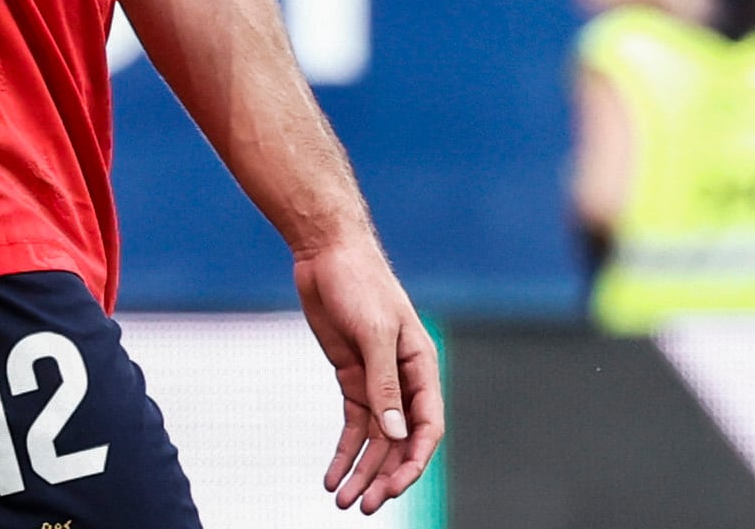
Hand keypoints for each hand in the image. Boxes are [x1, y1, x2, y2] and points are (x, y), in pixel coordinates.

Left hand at [293, 234, 443, 513]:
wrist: (327, 252)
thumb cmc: (360, 282)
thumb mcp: (374, 332)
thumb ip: (384, 383)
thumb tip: (394, 434)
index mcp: (422, 366)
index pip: (427, 426)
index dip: (414, 461)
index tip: (394, 488)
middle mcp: (403, 379)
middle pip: (400, 441)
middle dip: (385, 476)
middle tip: (363, 506)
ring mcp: (377, 379)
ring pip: (376, 439)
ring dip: (362, 471)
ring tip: (342, 502)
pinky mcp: (352, 376)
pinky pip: (353, 425)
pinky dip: (344, 452)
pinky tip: (331, 477)